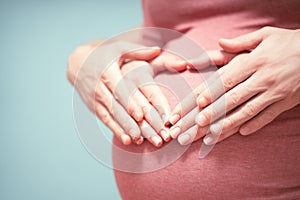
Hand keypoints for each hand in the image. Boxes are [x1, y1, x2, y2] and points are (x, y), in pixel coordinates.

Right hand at [68, 40, 186, 146]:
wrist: (78, 63)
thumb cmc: (104, 55)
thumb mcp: (119, 49)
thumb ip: (138, 51)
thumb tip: (158, 50)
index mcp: (108, 72)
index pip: (120, 90)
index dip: (130, 103)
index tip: (141, 115)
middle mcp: (101, 87)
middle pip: (118, 107)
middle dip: (131, 121)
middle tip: (144, 134)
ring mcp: (96, 99)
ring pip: (112, 116)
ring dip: (124, 129)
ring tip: (137, 139)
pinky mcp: (94, 107)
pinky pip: (105, 119)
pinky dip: (115, 129)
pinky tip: (126, 139)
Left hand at [169, 27, 299, 144]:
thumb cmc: (288, 42)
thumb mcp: (265, 35)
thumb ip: (240, 42)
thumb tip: (220, 42)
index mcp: (255, 61)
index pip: (228, 79)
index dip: (212, 91)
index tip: (198, 102)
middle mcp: (263, 78)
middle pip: (234, 98)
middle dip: (215, 111)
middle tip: (199, 122)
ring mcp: (275, 92)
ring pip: (248, 111)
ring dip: (229, 123)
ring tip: (213, 133)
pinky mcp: (285, 102)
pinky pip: (268, 116)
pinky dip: (255, 125)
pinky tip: (242, 132)